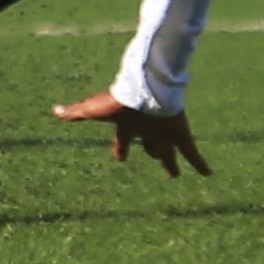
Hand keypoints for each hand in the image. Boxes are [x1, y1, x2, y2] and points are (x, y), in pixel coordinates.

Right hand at [54, 90, 210, 176]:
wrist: (145, 89)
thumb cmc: (119, 101)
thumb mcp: (94, 110)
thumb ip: (76, 112)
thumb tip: (54, 111)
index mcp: (128, 125)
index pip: (123, 141)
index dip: (120, 150)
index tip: (120, 158)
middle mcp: (147, 130)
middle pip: (150, 146)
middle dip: (152, 155)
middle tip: (156, 163)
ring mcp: (165, 133)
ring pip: (169, 151)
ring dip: (172, 162)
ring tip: (176, 174)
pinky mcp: (181, 135)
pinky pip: (192, 153)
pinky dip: (200, 164)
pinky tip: (208, 174)